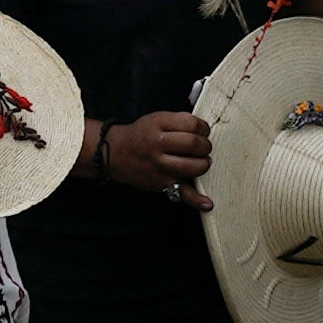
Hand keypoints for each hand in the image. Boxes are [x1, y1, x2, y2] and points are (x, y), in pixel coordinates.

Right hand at [102, 107, 217, 197]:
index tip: (202, 131)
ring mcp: (159, 166)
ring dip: (204, 164)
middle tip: (203, 147)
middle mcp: (157, 145)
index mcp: (158, 125)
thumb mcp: (157, 118)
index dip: (203, 128)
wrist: (115, 153)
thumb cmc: (141, 135)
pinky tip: (208, 203)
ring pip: (193, 166)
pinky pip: (182, 193)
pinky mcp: (161, 184)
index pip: (191, 124)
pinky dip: (196, 200)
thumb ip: (180, 120)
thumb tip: (204, 130)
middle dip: (205, 145)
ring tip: (201, 161)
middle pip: (193, 144)